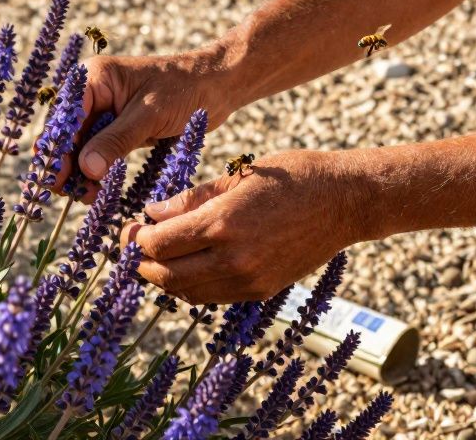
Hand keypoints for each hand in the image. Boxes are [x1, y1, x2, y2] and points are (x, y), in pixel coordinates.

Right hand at [70, 49, 235, 183]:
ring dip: (80, 172)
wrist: (217, 86)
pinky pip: (98, 153)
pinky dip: (96, 171)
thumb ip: (116, 141)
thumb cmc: (185, 88)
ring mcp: (105, 112)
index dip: (57, 148)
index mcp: (93, 78)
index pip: (65, 116)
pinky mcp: (118, 128)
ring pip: (80, 147)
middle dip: (66, 164)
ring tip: (87, 197)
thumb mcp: (149, 115)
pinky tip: (97, 191)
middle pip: (67, 134)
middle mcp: (93, 93)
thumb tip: (86, 169)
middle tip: (70, 194)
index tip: (56, 177)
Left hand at [121, 150, 369, 303]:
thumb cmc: (291, 177)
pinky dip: (190, 286)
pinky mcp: (261, 291)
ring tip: (155, 257)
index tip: (130, 227)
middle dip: (142, 262)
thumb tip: (152, 212)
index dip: (136, 239)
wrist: (345, 202)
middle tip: (133, 245)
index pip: (158, 245)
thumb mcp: (236, 176)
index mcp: (222, 224)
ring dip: (163, 277)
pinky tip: (186, 266)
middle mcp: (232, 259)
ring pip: (186, 292)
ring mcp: (248, 280)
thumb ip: (190, 198)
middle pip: (165, 275)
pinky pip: (211, 297)